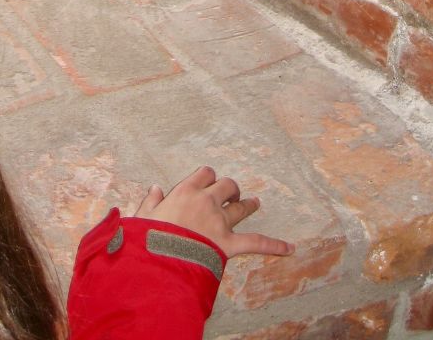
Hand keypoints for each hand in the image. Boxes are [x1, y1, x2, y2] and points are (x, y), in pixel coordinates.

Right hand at [132, 165, 294, 260]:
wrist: (159, 260)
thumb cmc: (148, 239)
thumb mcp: (143, 217)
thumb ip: (150, 202)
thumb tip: (156, 188)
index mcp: (186, 191)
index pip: (205, 173)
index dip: (209, 176)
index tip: (208, 181)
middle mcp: (206, 202)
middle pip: (226, 185)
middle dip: (230, 188)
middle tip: (231, 193)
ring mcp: (219, 222)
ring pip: (240, 207)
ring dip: (248, 204)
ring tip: (255, 202)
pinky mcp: (228, 244)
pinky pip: (255, 242)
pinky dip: (274, 245)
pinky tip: (290, 248)